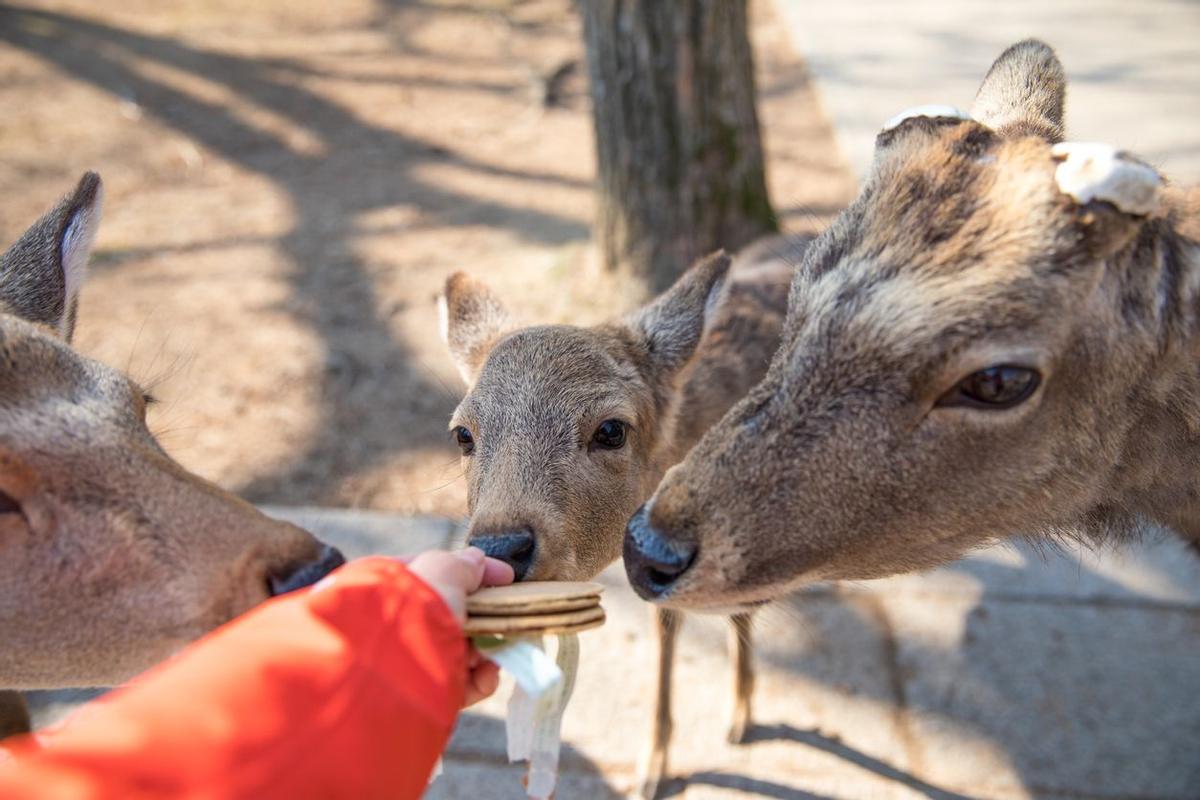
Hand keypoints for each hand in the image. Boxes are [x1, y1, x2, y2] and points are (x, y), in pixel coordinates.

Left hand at [407, 547, 513, 705]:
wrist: (391, 669)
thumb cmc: (414, 609)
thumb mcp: (442, 572)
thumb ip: (461, 565)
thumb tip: (475, 559)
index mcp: (392, 587)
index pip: (439, 573)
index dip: (475, 572)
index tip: (507, 578)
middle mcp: (400, 622)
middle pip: (455, 615)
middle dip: (485, 618)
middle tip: (506, 617)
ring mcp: (412, 660)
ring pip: (462, 650)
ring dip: (485, 650)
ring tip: (491, 652)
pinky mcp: (425, 693)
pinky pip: (461, 685)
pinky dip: (480, 680)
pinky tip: (488, 674)